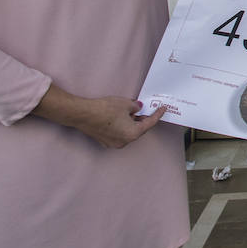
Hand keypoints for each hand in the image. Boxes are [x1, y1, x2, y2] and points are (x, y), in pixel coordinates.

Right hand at [32, 85, 167, 148]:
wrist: (82, 114)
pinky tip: (122, 117)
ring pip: (128, 132)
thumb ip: (136, 107)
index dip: (157, 115)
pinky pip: (119, 133)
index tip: (163, 109)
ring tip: (133, 111)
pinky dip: (123, 126)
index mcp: (132, 134)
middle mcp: (124, 142)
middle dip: (143, 119)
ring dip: (133, 123)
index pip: (149, 124)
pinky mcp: (105, 141)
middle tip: (147, 109)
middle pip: (139, 130)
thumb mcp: (125, 104)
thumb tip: (138, 108)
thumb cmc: (105, 109)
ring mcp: (113, 143)